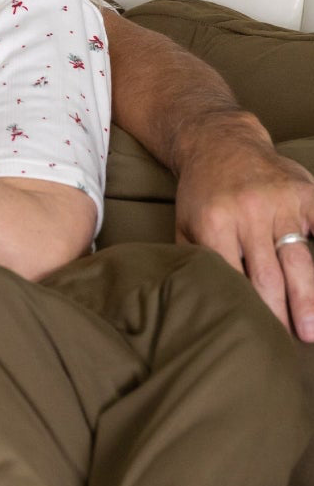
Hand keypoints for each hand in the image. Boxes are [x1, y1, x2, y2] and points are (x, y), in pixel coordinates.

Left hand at [174, 114, 313, 340]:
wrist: (221, 142)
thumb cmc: (200, 194)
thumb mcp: (185, 225)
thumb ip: (194, 260)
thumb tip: (199, 302)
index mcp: (213, 223)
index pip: (232, 276)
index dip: (244, 308)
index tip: (253, 334)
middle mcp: (247, 213)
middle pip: (269, 274)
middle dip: (281, 313)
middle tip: (290, 342)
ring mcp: (280, 203)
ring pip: (299, 258)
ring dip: (308, 298)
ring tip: (312, 330)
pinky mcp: (305, 193)